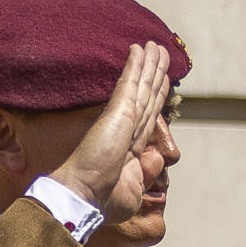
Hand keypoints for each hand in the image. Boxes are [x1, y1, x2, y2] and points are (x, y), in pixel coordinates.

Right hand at [47, 43, 173, 232]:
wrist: (83, 197)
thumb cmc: (103, 201)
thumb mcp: (133, 190)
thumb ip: (146, 172)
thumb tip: (156, 156)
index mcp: (129, 146)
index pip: (147, 114)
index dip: (156, 95)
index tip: (162, 80)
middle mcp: (126, 128)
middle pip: (146, 94)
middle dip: (155, 73)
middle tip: (162, 52)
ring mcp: (122, 118)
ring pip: (141, 85)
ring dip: (150, 63)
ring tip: (157, 45)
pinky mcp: (118, 112)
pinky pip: (130, 83)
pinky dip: (136, 66)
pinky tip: (140, 49)